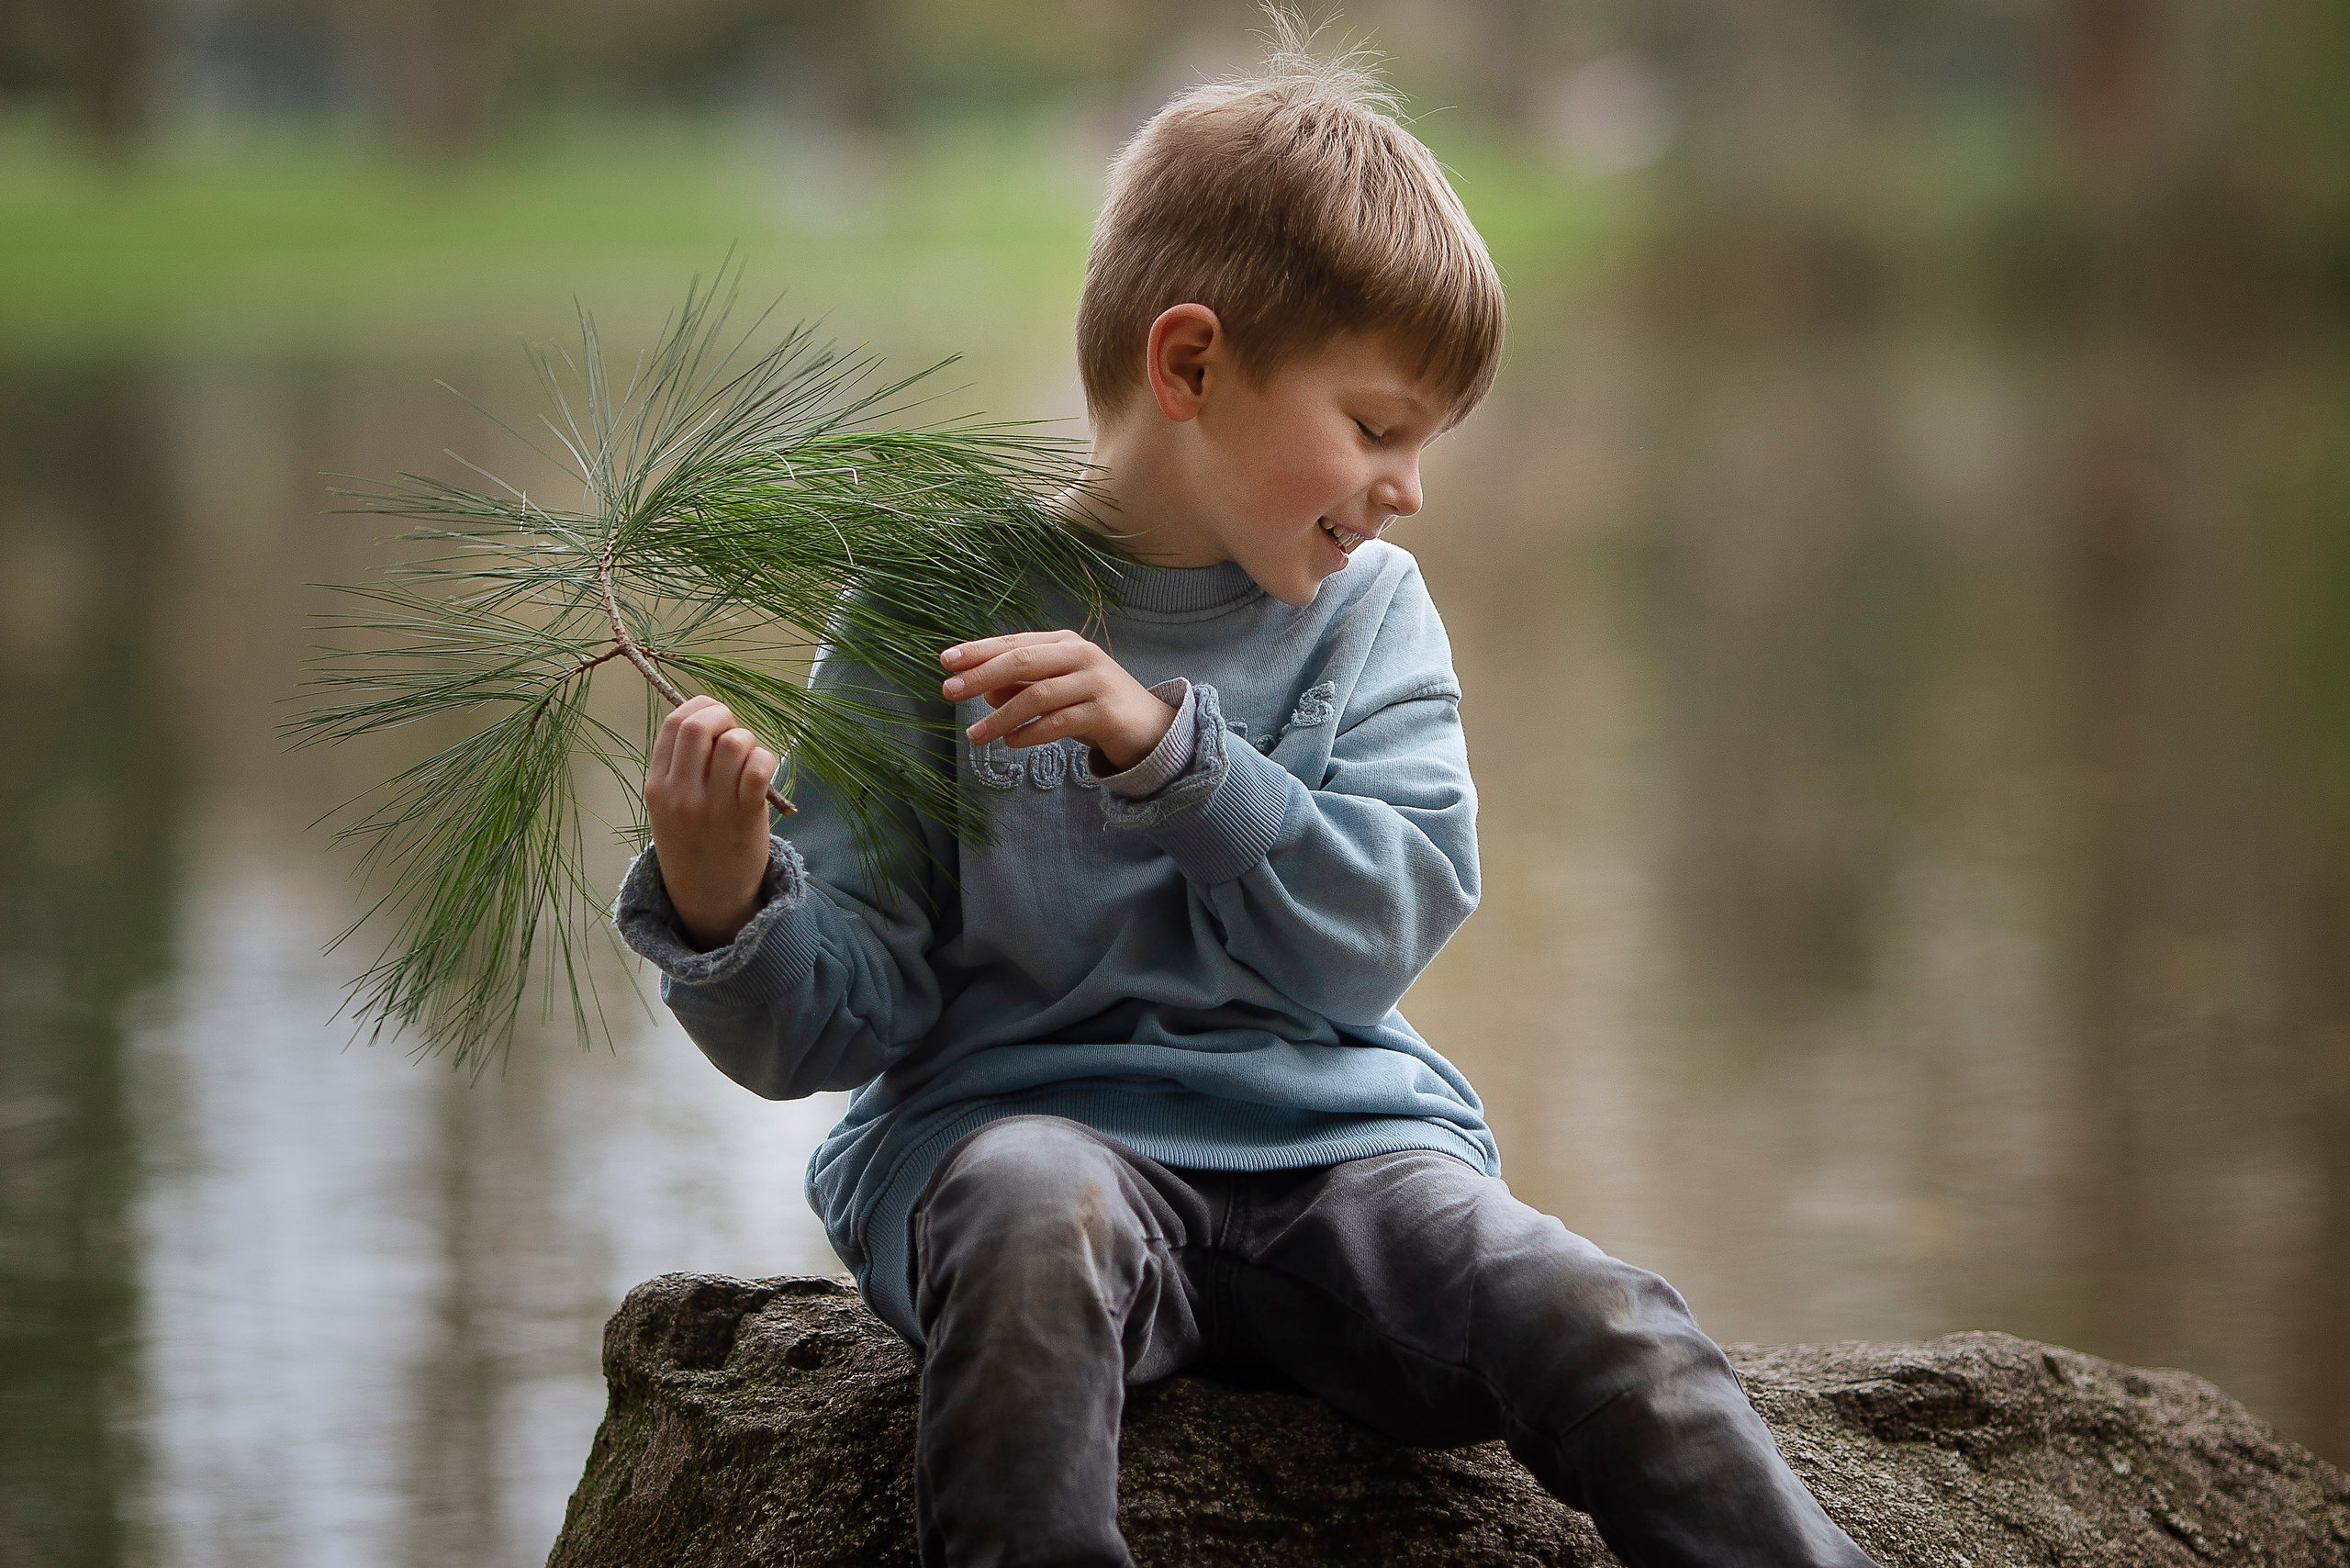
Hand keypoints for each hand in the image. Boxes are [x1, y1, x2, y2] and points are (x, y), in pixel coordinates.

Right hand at [645, 696, 778, 951]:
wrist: (708, 898)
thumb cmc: (694, 843)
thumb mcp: (669, 806)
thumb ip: (682, 766)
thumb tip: (711, 717)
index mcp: (657, 785)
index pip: (673, 723)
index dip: (700, 708)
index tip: (715, 717)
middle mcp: (680, 793)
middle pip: (700, 725)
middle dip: (724, 717)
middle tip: (734, 735)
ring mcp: (712, 806)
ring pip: (735, 743)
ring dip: (749, 742)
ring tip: (748, 763)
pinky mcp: (744, 817)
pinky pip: (759, 768)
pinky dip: (766, 760)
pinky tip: (763, 775)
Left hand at [940, 630, 1176, 771]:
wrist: (1147, 726)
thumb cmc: (1092, 704)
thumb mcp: (1053, 691)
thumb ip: (1020, 687)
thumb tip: (983, 690)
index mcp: (1063, 642)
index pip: (1013, 643)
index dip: (978, 651)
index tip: (946, 661)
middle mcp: (1080, 655)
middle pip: (1021, 661)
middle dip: (981, 676)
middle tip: (950, 691)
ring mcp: (1094, 682)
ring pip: (1037, 695)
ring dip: (1001, 716)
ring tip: (975, 735)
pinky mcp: (1104, 712)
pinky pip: (1059, 722)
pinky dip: (1030, 733)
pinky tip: (1011, 743)